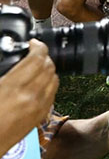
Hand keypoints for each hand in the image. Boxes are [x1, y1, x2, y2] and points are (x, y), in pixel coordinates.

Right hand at [0, 40, 58, 154]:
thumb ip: (4, 72)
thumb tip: (9, 61)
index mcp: (13, 87)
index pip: (37, 58)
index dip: (38, 46)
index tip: (33, 43)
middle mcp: (30, 96)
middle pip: (49, 66)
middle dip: (43, 56)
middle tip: (33, 52)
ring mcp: (39, 107)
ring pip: (54, 78)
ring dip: (48, 69)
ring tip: (36, 66)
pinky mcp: (41, 115)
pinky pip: (53, 92)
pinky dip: (49, 83)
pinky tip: (38, 83)